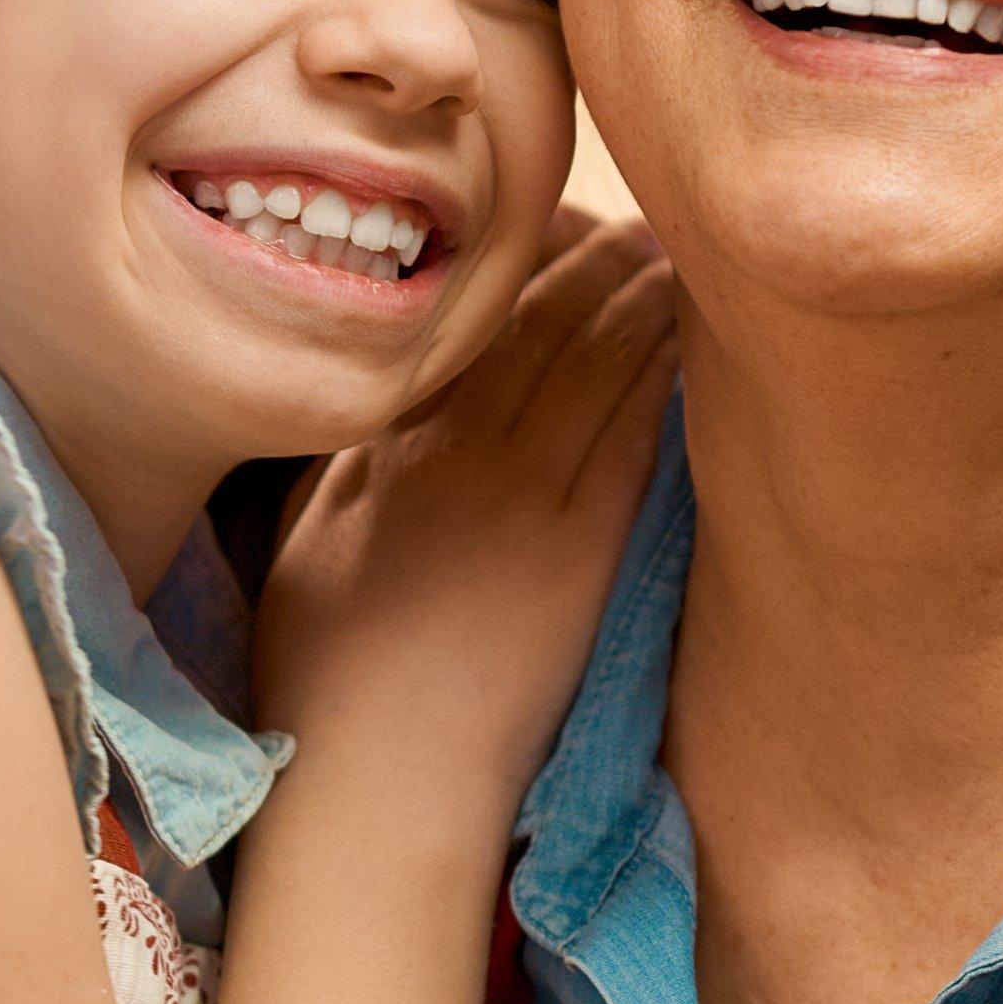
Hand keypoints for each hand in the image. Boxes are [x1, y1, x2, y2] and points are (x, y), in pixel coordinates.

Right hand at [250, 223, 682, 808]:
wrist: (376, 781)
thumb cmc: (326, 681)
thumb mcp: (304, 550)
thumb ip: (348, 468)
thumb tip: (381, 409)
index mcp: (382, 445)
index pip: (459, 325)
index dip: (513, 266)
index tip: (553, 227)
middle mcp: (452, 452)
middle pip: (536, 322)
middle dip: (593, 260)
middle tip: (645, 222)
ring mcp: (519, 496)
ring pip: (592, 361)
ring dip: (641, 300)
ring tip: (682, 260)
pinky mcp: (579, 550)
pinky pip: (633, 434)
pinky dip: (665, 374)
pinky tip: (698, 337)